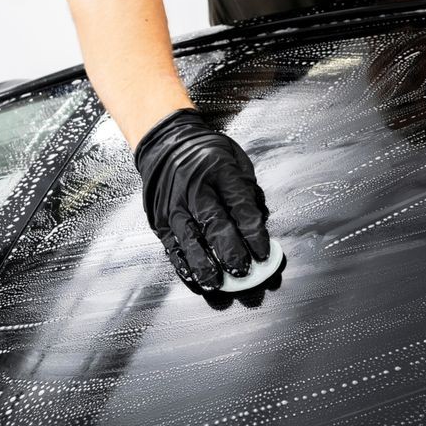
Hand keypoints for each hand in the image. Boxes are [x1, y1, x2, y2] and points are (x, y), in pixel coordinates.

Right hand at [134, 108, 270, 293]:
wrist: (166, 143)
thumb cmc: (206, 154)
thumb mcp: (236, 160)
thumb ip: (249, 192)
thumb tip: (260, 224)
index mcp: (220, 172)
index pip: (240, 206)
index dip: (253, 233)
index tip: (264, 253)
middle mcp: (195, 190)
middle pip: (214, 224)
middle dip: (230, 251)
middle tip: (243, 270)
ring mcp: (175, 206)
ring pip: (189, 239)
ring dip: (204, 264)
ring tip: (216, 282)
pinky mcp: (160, 219)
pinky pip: (171, 245)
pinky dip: (182, 263)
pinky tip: (194, 276)